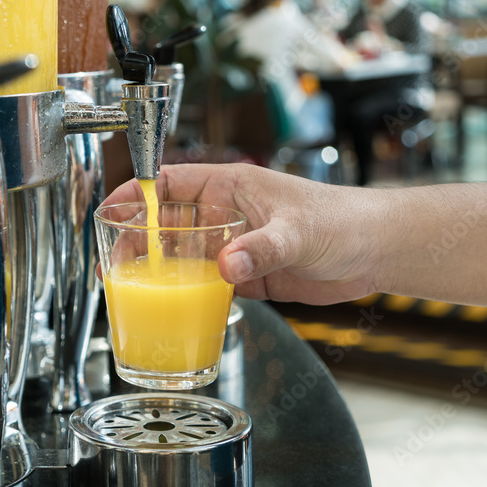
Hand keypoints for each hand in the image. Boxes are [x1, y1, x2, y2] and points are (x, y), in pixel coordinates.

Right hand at [101, 164, 385, 304]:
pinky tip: (171, 304)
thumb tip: (226, 266)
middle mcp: (226, 215)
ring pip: (183, 255)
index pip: (171, 183)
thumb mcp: (298, 231)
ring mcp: (234, 246)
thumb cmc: (343, 220)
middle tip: (114, 258)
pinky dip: (187, 293)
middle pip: (168, 223)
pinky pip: (206, 283)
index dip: (137, 193)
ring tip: (129, 284)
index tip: (110, 207)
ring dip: (158, 269)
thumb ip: (261, 247)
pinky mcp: (247, 275)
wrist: (376, 251)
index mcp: (231, 187)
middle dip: (138, 238)